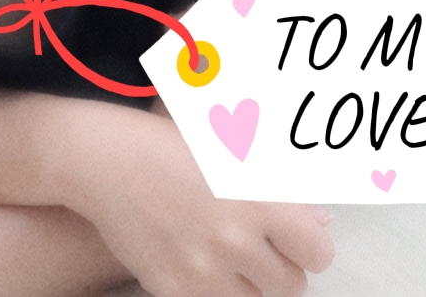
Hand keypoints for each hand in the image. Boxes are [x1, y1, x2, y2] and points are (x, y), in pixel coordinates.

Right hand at [77, 111, 333, 296]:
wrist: (104, 160)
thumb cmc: (167, 144)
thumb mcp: (230, 151)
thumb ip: (279, 190)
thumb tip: (320, 221)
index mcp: (255, 198)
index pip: (317, 252)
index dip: (308, 246)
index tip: (295, 239)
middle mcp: (234, 239)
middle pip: (290, 286)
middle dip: (278, 267)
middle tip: (257, 245)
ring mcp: (202, 270)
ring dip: (248, 285)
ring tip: (226, 253)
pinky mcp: (173, 290)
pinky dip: (211, 292)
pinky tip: (198, 262)